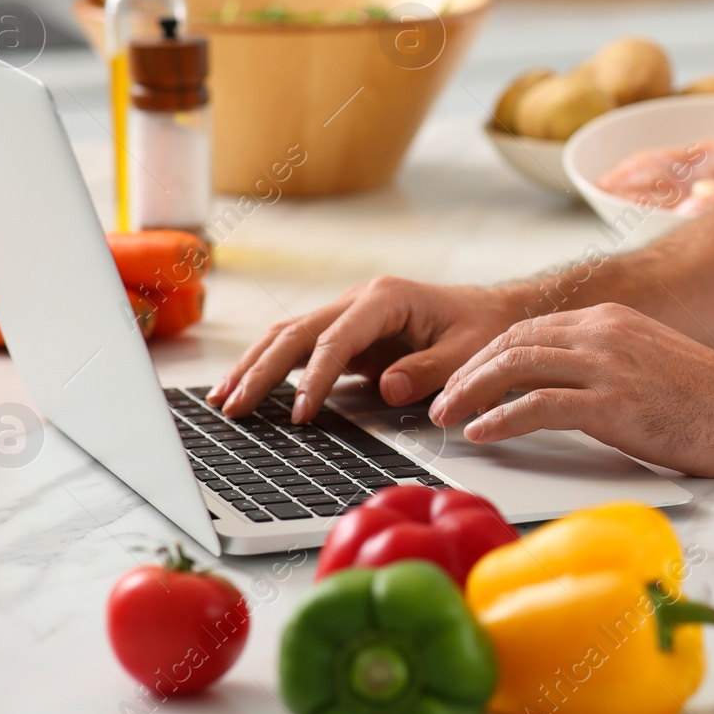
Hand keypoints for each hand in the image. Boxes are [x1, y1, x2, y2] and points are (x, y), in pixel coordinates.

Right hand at [209, 277, 524, 422]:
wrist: (490, 313)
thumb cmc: (481, 329)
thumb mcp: (470, 352)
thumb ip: (431, 371)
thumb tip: (387, 389)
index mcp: (386, 298)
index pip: (336, 340)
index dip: (314, 379)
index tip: (299, 414)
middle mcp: (358, 300)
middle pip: (296, 333)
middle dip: (261, 370)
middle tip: (234, 407)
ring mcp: (346, 315)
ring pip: (286, 337)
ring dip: (252, 367)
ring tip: (222, 400)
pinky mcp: (344, 335)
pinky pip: (298, 349)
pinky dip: (268, 368)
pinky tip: (244, 390)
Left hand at [428, 303, 713, 476]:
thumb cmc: (710, 400)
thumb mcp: (649, 363)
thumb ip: (605, 364)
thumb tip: (562, 389)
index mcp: (609, 320)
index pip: (527, 330)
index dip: (486, 356)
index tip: (462, 382)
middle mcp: (603, 332)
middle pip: (511, 343)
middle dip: (467, 372)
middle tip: (440, 402)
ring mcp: (609, 365)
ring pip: (515, 367)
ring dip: (471, 393)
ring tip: (447, 418)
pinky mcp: (615, 402)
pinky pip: (539, 405)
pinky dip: (500, 418)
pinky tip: (481, 434)